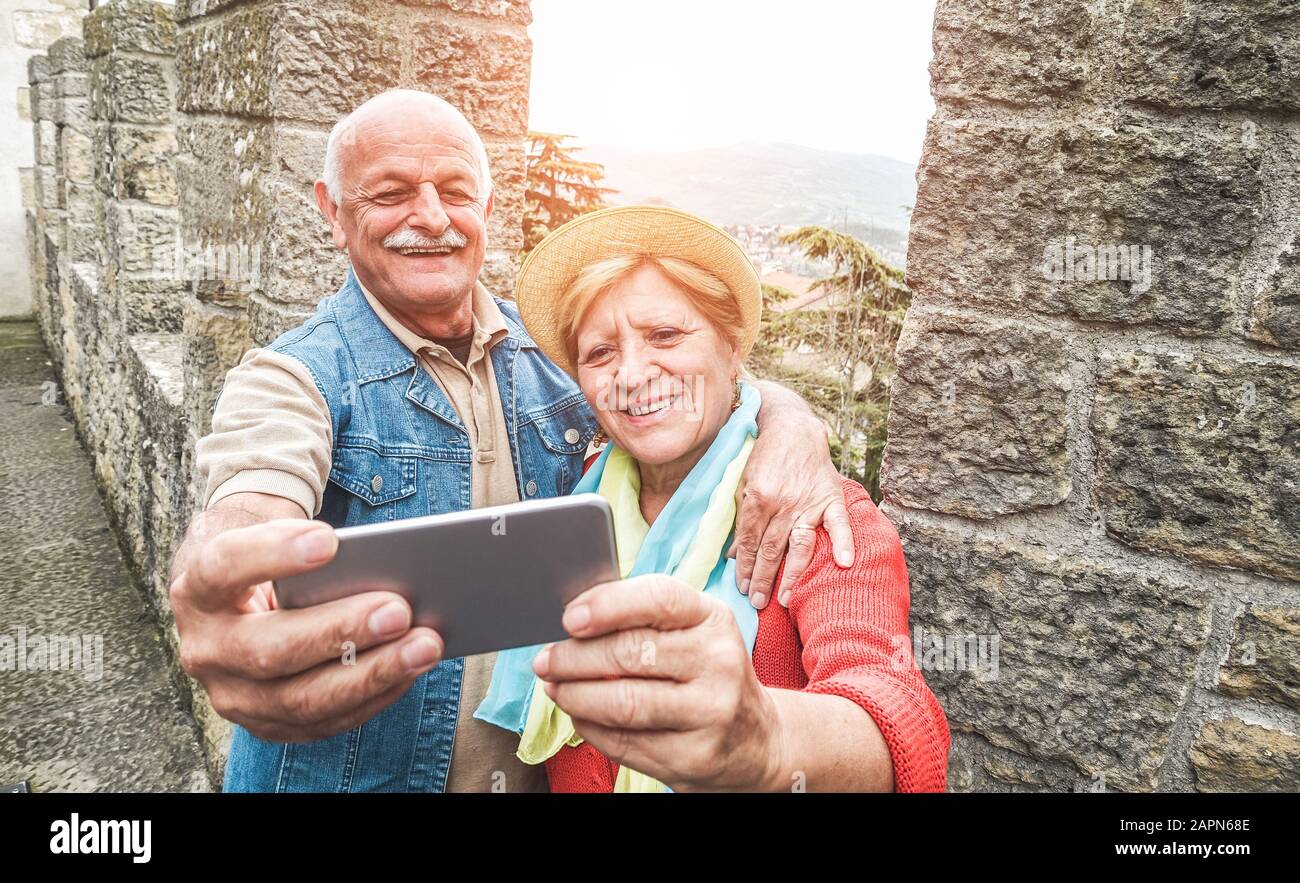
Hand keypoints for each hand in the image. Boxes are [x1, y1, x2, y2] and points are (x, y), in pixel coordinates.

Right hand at [169, 514, 443, 742]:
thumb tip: (387, 562)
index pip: (224, 568)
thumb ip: (314, 548)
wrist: (238, 605)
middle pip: (269, 650)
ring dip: (372, 674)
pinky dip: (375, 696)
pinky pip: (325, 722)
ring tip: (425, 646)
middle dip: (341, 631)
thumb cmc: (271, 563)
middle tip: (400, 609)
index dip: (273, 554)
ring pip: (302, 699)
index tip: (330, 540)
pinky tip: (412, 671)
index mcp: (199, 590)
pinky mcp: (267, 725)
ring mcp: (233, 696)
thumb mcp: (275, 541)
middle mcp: (205, 649)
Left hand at [532, 575, 785, 791]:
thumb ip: (643, 620)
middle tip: (547, 659)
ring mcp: (710, 713)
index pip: (659, 599)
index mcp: (713, 620)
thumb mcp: (694, 632)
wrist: (756, 741)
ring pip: (623, 703)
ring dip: (575, 695)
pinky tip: (580, 715)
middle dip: (575, 658)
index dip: (608, 606)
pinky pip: (625, 742)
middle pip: (631, 654)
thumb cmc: (708, 674)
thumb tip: (574, 619)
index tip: (569, 618)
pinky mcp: (694, 757)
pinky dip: (590, 727)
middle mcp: (719, 663)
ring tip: (555, 687)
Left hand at [734, 382, 854, 608]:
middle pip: (770, 549)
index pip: (747, 542)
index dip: (743, 567)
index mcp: (757, 498)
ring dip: (792, 574)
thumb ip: (739, 517)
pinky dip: (843, 542)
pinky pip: (839, 523)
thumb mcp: (742, 482)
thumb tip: (733, 552)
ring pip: (799, 545)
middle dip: (761, 579)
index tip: (740, 586)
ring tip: (786, 598)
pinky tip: (844, 563)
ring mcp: (808, 501)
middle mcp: (783, 503)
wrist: (792, 426)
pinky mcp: (830, 496)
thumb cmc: (763, 455)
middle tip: (757, 603)